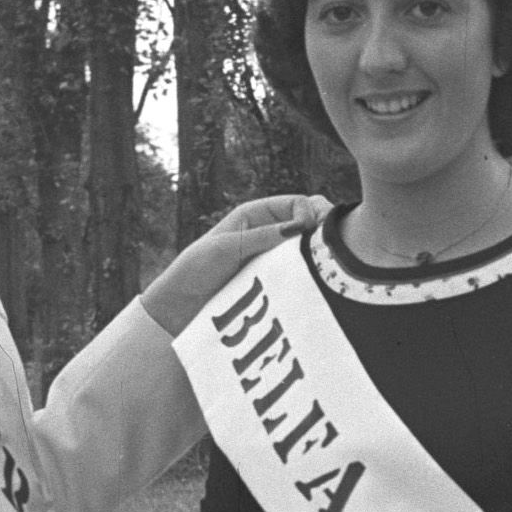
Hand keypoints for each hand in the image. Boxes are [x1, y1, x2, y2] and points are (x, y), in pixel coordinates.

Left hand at [139, 195, 328, 335]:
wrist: (180, 307)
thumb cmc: (195, 270)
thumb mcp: (226, 248)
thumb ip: (261, 237)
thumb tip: (300, 228)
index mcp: (256, 215)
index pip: (297, 203)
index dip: (310, 212)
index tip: (311, 231)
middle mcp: (269, 233)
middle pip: (310, 224)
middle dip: (324, 230)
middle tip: (331, 246)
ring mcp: (274, 259)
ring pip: (309, 251)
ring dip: (320, 255)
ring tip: (328, 265)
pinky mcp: (276, 283)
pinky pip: (301, 275)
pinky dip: (312, 276)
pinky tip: (318, 282)